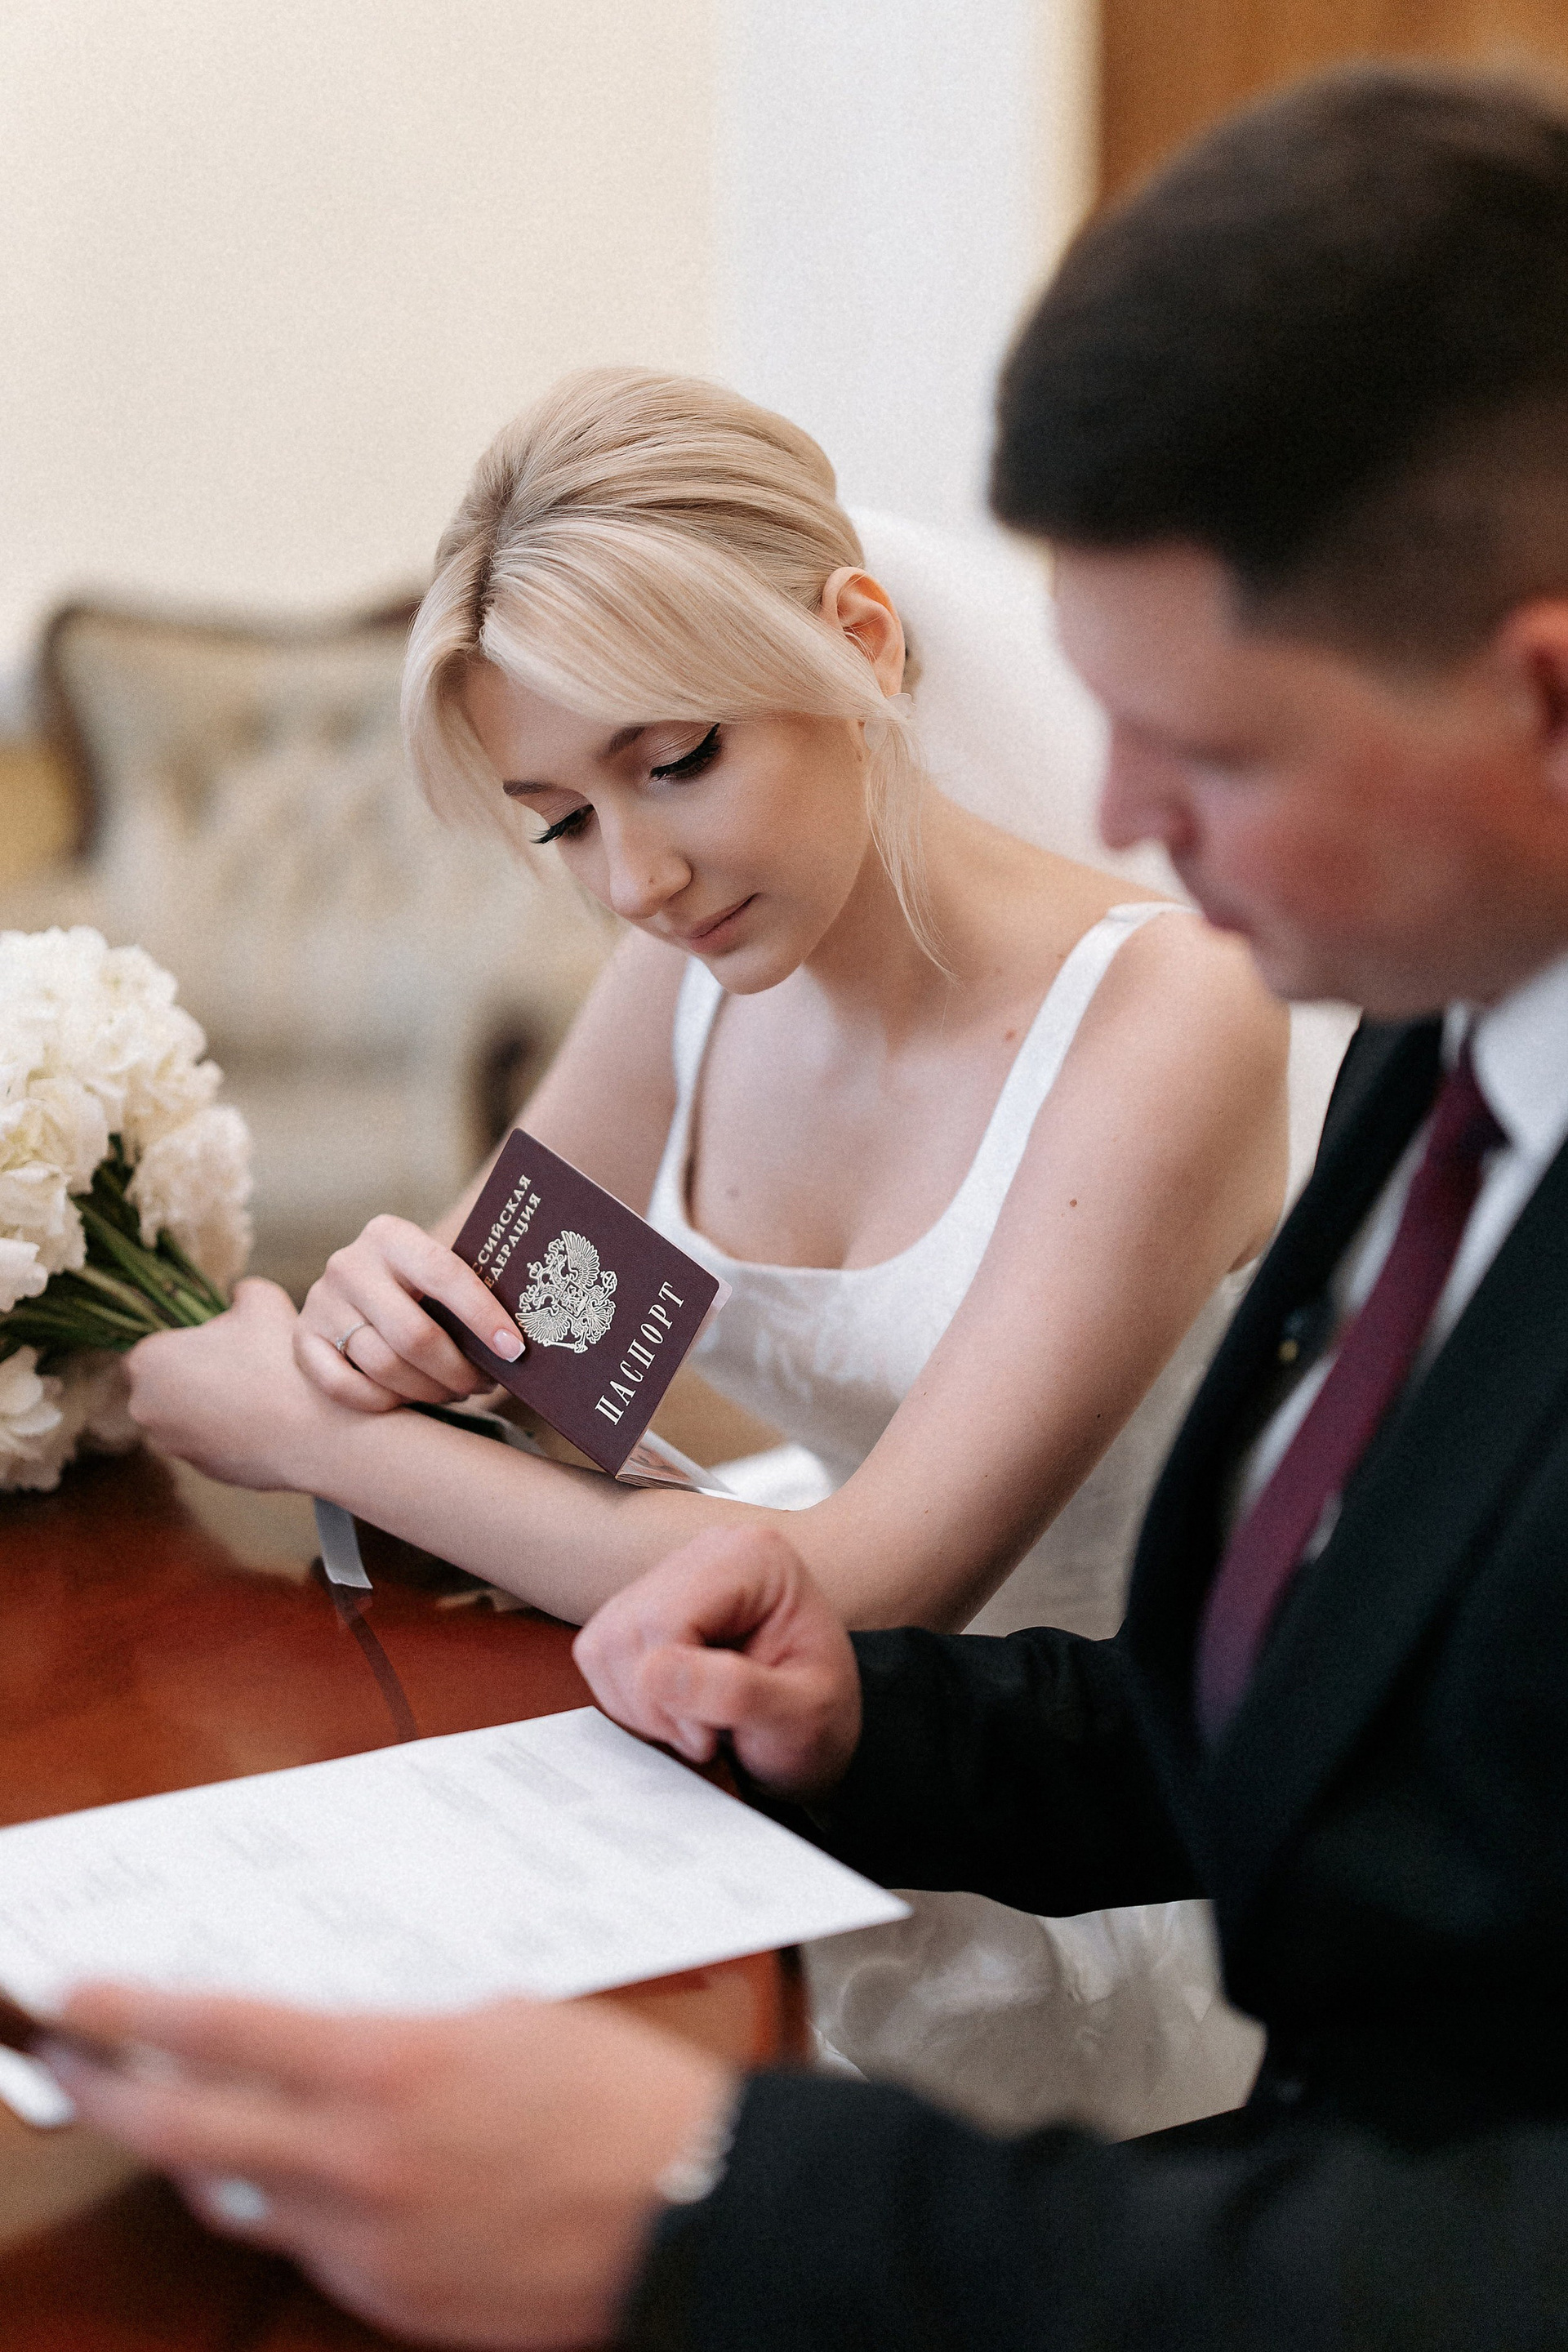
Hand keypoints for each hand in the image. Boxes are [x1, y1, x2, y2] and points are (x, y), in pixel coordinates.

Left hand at [46, 1982, 734, 2351]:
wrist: (693, 2210)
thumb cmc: (615, 2097)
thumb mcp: (503, 2018)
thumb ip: (397, 2030)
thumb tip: (326, 2040)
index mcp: (392, 2066)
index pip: (220, 2029)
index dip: (128, 2010)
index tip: (72, 1995)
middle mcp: (362, 2160)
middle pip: (185, 2130)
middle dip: (110, 2093)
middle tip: (70, 2064)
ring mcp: (370, 2244)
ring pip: (235, 2198)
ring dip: (196, 2153)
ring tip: (174, 2114)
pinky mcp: (394, 2303)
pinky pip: (307, 2251)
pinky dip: (290, 2207)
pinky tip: (305, 2176)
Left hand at [126, 1279, 356, 1491]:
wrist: (317, 1433)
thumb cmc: (281, 1360)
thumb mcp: (263, 1300)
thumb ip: (238, 1292)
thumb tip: (236, 1297)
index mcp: (148, 1361)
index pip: (158, 1342)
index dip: (193, 1337)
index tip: (228, 1339)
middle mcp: (145, 1409)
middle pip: (169, 1379)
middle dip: (199, 1371)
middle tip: (246, 1362)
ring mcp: (173, 1446)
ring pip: (189, 1413)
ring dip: (215, 1402)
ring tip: (262, 1390)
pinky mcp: (202, 1472)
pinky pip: (212, 1440)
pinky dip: (233, 1430)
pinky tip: (269, 1419)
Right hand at [296, 1214, 525, 1414]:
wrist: (359, 1288)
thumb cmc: (421, 1286)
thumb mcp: (441, 1272)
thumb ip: (472, 1289)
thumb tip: (525, 1335)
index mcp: (390, 1235)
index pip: (444, 1274)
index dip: (483, 1316)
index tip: (515, 1350)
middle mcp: (348, 1265)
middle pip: (413, 1335)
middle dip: (457, 1370)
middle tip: (482, 1384)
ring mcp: (320, 1304)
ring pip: (384, 1367)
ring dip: (429, 1391)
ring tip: (454, 1391)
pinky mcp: (302, 1342)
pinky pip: (346, 1389)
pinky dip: (386, 1402)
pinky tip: (409, 1399)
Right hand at [574, 1526, 862, 1801]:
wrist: (817, 1726)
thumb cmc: (821, 1718)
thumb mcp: (805, 1715)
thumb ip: (739, 1692)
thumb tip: (658, 1672)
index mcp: (753, 1557)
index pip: (667, 1618)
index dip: (670, 1691)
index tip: (709, 1737)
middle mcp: (707, 1551)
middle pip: (628, 1630)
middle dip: (653, 1702)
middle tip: (702, 1737)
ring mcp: (670, 1576)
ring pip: (603, 1643)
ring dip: (636, 1704)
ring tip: (693, 1726)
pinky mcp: (643, 1607)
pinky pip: (599, 1653)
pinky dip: (625, 1698)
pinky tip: (674, 1712)